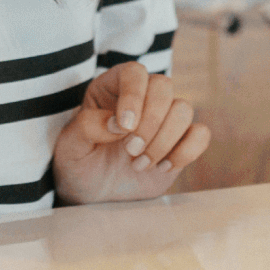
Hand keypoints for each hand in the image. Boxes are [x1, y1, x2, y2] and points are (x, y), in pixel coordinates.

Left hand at [55, 63, 212, 203]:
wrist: (95, 196)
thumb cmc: (79, 165)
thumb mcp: (69, 146)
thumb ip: (86, 127)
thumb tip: (118, 123)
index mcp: (112, 88)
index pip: (134, 72)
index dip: (134, 96)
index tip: (124, 127)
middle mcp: (142, 98)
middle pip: (164, 86)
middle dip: (150, 122)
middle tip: (130, 150)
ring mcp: (164, 119)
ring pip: (184, 109)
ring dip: (164, 140)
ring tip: (140, 164)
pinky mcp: (181, 142)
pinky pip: (200, 134)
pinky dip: (186, 151)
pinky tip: (163, 167)